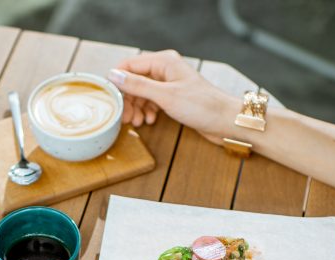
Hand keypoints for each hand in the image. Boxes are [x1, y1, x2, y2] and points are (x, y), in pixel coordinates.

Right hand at [108, 50, 238, 143]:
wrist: (225, 121)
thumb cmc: (202, 106)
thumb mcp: (165, 96)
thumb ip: (138, 86)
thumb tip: (113, 76)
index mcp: (164, 61)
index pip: (129, 64)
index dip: (117, 81)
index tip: (110, 99)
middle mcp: (165, 69)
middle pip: (134, 80)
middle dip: (128, 99)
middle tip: (124, 117)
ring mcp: (169, 83)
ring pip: (142, 93)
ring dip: (136, 107)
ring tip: (137, 122)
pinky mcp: (173, 97)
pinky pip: (152, 101)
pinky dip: (147, 111)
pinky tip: (149, 121)